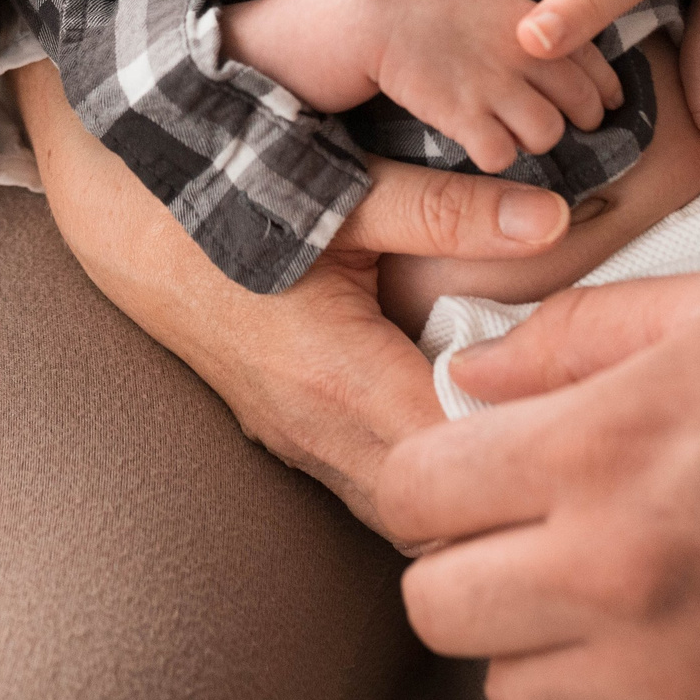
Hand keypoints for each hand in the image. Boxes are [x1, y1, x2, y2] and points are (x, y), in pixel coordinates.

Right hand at [16, 58, 567, 531]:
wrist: (117, 208)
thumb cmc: (221, 193)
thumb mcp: (340, 188)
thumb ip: (449, 209)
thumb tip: (551, 218)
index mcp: (337, 376)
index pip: (456, 457)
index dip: (525, 447)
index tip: (581, 417)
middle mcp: (314, 430)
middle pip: (434, 510)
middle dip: (501, 492)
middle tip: (569, 449)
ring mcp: (293, 441)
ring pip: (397, 510)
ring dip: (457, 493)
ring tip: (525, 452)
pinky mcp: (284, 434)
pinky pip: (365, 486)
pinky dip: (417, 478)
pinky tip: (459, 437)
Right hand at [221, 0, 623, 171]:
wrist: (340, 10)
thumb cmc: (391, 4)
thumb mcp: (461, 1)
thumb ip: (505, 26)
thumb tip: (543, 56)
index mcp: (520, 9)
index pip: (593, 55)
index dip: (598, 90)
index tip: (593, 108)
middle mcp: (517, 39)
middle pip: (583, 100)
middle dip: (568, 123)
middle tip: (538, 131)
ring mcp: (489, 72)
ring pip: (547, 131)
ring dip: (525, 144)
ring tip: (495, 137)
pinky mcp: (456, 106)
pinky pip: (501, 152)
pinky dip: (488, 159)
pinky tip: (463, 145)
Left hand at [376, 271, 699, 699]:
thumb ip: (573, 337)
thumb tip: (467, 374)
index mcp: (605, 450)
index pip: (412, 492)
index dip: (430, 474)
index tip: (476, 463)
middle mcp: (619, 576)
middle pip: (436, 604)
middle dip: (464, 560)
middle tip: (528, 526)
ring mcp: (675, 682)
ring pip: (506, 691)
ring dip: (530, 642)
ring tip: (602, 586)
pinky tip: (666, 641)